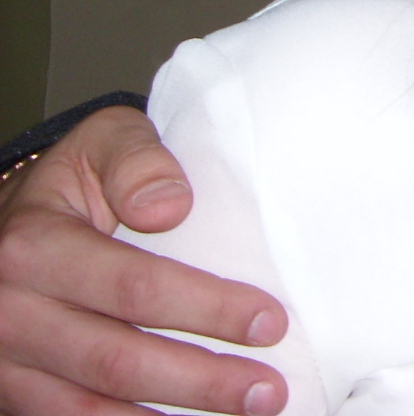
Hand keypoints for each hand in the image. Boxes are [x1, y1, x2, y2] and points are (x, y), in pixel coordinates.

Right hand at [0, 107, 286, 414]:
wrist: (7, 226)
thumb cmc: (72, 184)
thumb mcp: (101, 143)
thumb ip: (138, 160)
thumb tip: (170, 206)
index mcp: (35, 247)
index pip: (134, 286)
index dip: (205, 308)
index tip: (270, 321)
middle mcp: (12, 313)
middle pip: (116, 360)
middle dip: (199, 381)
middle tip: (268, 390)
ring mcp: (7, 362)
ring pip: (89, 408)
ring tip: (243, 415)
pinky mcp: (13, 393)